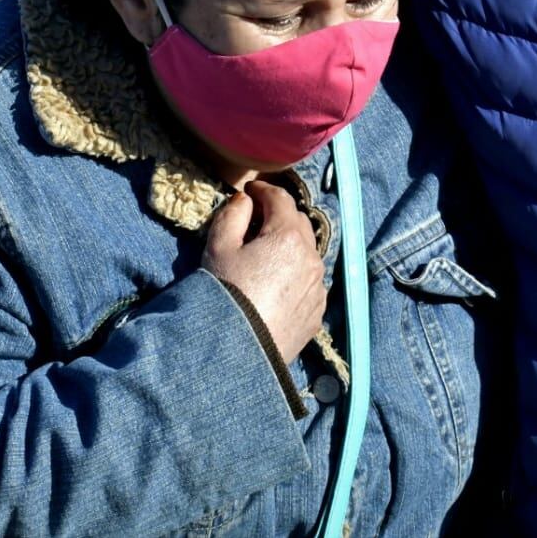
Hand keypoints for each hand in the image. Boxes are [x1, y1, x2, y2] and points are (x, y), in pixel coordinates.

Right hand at [201, 181, 325, 363]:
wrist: (238, 348)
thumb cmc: (225, 292)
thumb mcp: (218, 246)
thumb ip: (233, 214)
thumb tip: (245, 200)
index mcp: (288, 236)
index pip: (280, 199)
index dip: (263, 190)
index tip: (250, 190)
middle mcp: (311, 257)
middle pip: (298, 223)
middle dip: (278, 216)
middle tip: (256, 219)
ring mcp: (318, 286)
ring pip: (307, 253)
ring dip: (290, 245)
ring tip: (267, 253)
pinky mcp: (317, 311)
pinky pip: (309, 281)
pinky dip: (296, 273)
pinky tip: (276, 283)